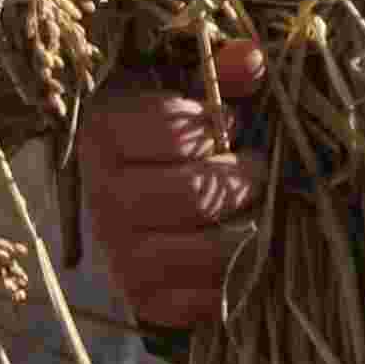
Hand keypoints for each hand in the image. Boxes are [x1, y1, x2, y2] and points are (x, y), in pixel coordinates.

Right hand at [78, 38, 266, 337]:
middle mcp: (102, 195)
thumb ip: (221, 71)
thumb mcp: (189, 90)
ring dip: (242, 233)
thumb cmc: (175, 132)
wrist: (144, 193)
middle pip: (188, 194)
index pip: (173, 130)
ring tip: (260, 213)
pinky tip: (247, 257)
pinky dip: (226, 284)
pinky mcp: (138, 295)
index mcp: (106, 133)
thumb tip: (254, 61)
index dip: (216, 126)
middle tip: (262, 170)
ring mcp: (116, 251)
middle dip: (241, 181)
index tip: (236, 123)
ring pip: (189, 252)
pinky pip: (186, 303)